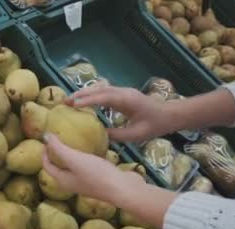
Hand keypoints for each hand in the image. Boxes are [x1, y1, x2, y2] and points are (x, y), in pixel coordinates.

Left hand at [42, 133, 144, 203]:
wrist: (123, 189)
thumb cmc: (96, 174)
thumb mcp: (74, 159)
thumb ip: (59, 148)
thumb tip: (45, 136)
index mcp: (63, 180)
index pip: (47, 166)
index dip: (44, 153)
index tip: (48, 139)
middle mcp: (72, 183)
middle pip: (60, 167)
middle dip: (58, 154)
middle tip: (61, 138)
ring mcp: (87, 183)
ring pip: (75, 167)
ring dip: (73, 156)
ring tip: (76, 141)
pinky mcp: (100, 180)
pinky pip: (89, 166)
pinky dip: (87, 157)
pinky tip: (94, 148)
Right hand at [66, 84, 180, 141]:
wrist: (170, 115)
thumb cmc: (155, 125)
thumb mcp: (136, 135)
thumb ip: (117, 135)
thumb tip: (100, 135)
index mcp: (126, 100)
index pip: (103, 98)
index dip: (87, 100)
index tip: (73, 104)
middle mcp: (123, 92)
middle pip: (98, 89)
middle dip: (81, 94)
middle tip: (64, 101)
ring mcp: (123, 91)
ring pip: (100, 88)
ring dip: (85, 93)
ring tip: (70, 100)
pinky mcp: (123, 94)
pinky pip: (104, 92)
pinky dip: (92, 95)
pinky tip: (83, 101)